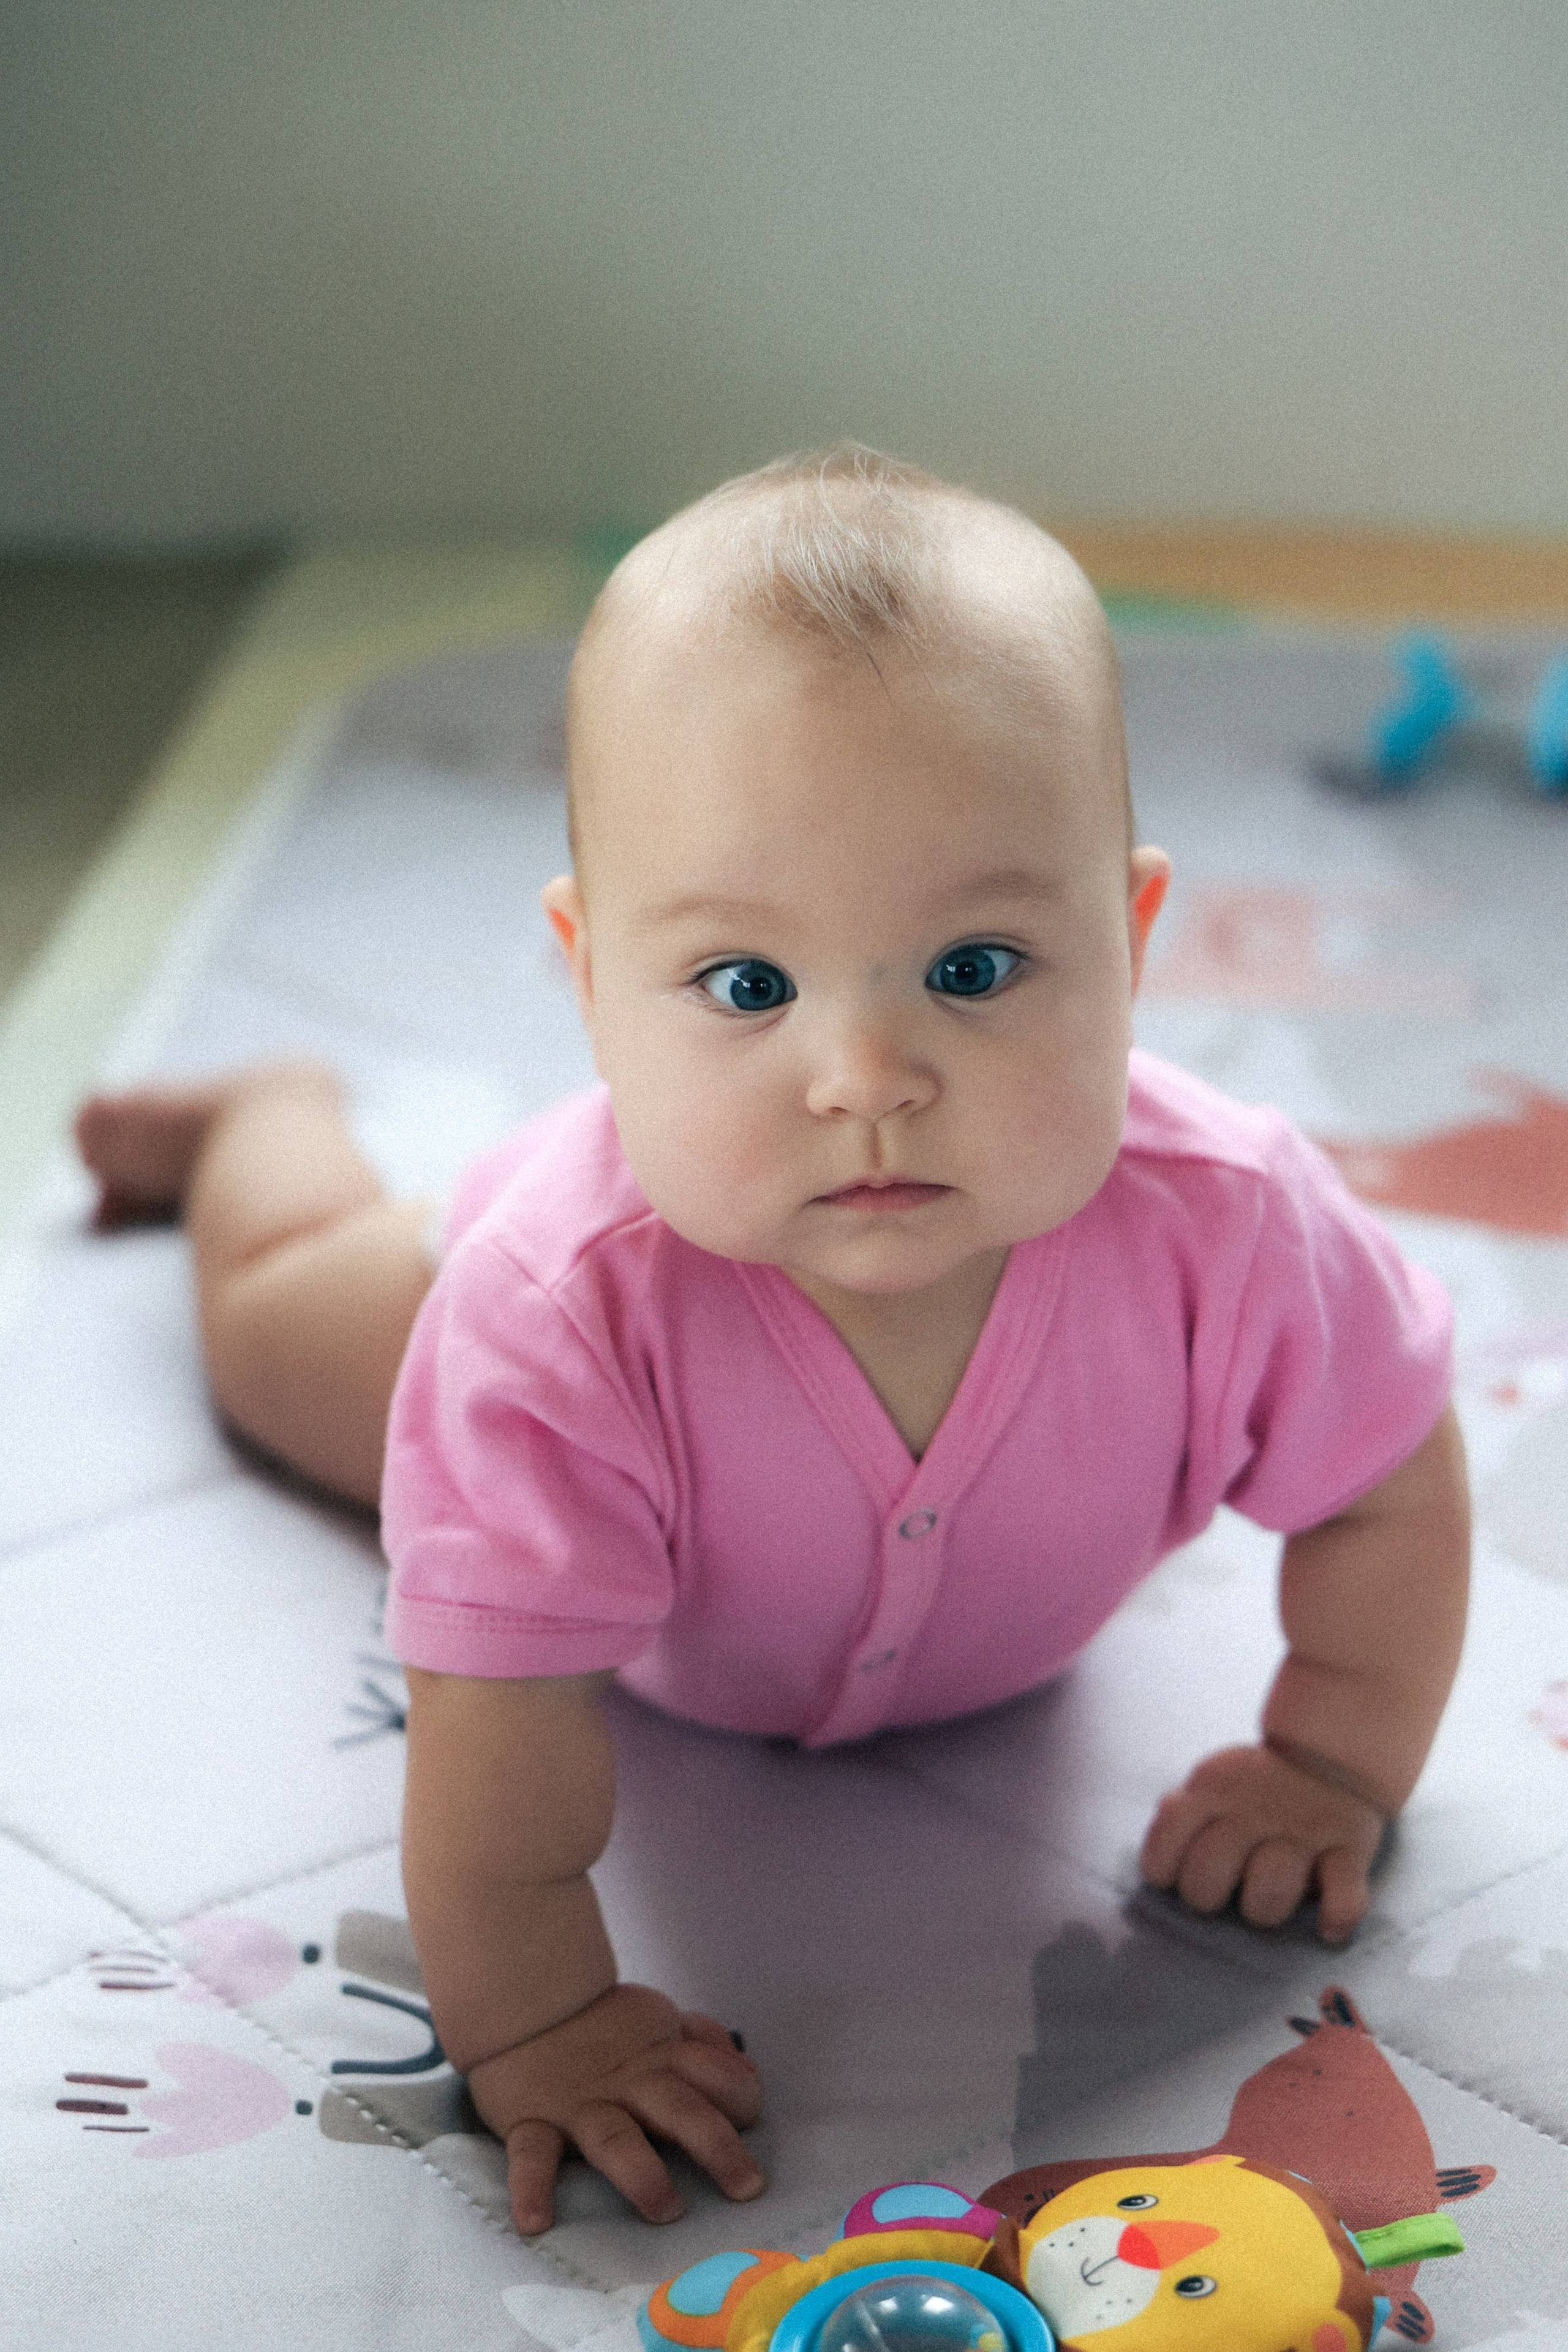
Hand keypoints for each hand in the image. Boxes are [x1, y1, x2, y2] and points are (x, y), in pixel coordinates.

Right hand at [466, 1981, 764, 2234]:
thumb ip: (704, 2042)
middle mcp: (628, 2082)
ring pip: (616, 2139)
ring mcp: (580, 2104)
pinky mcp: (532, 2119)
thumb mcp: (660, 2018)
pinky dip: (531, 2188)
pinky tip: (536, 2223)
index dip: (739, 2094)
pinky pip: (530, 2156)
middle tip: (746, 2187)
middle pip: (680, 2109)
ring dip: (643, 2176)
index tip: (749, 2121)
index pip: (716, 2073)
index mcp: (662, 2056)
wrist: (523, 1992)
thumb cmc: (602, 2022)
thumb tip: (745, 2070)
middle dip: (717, 2146)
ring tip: (666, 2210)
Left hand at [1139, 1742, 1385, 1943]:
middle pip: (1206, 1883)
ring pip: (1266, 1900)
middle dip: (1208, 1897)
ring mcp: (1303, 1830)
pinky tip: (1324, 1925)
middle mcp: (1253, 1809)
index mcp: (1211, 1790)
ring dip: (1263, 1910)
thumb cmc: (1256, 1784)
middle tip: (1224, 1887)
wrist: (1329, 1753)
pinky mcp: (1349, 1848)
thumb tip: (1159, 1866)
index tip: (1177, 1873)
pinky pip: (1343, 1900)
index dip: (1163, 1872)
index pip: (1163, 1847)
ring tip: (1266, 1896)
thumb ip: (1180, 1815)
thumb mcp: (1211, 1781)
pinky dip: (1335, 1920)